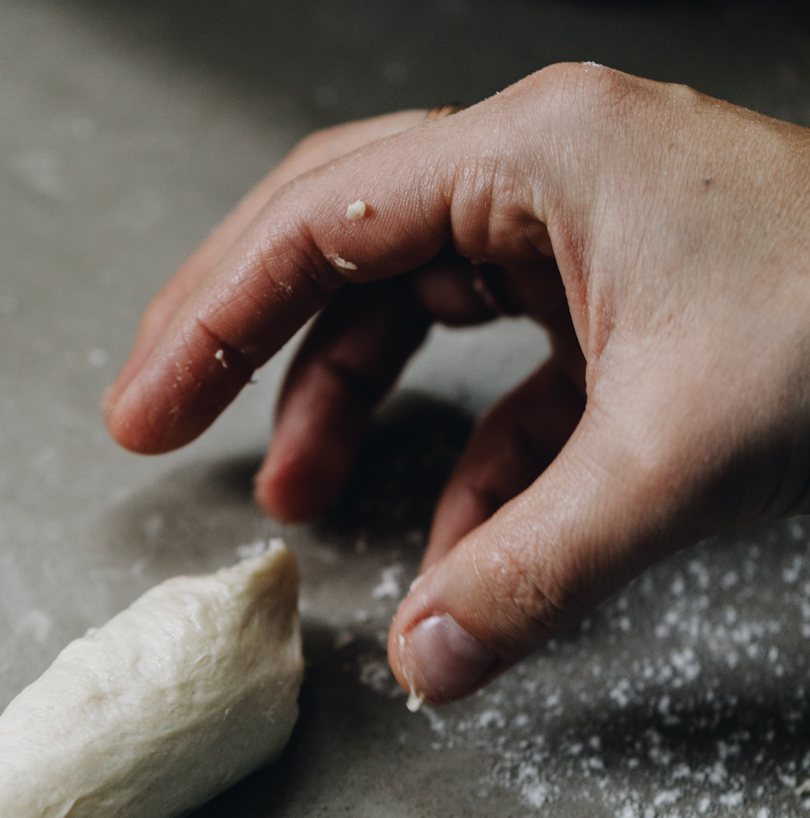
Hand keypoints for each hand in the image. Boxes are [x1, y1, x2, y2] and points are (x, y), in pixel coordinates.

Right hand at [105, 65, 809, 703]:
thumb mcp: (677, 460)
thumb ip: (533, 568)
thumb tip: (422, 663)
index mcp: (536, 154)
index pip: (316, 221)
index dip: (207, 317)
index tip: (140, 408)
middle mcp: (550, 169)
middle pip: (341, 232)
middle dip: (246, 331)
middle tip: (161, 412)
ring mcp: (594, 227)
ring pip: (419, 296)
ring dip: (351, 396)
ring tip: (300, 497)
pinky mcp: (637, 295)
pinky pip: (513, 365)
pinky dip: (472, 450)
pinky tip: (455, 542)